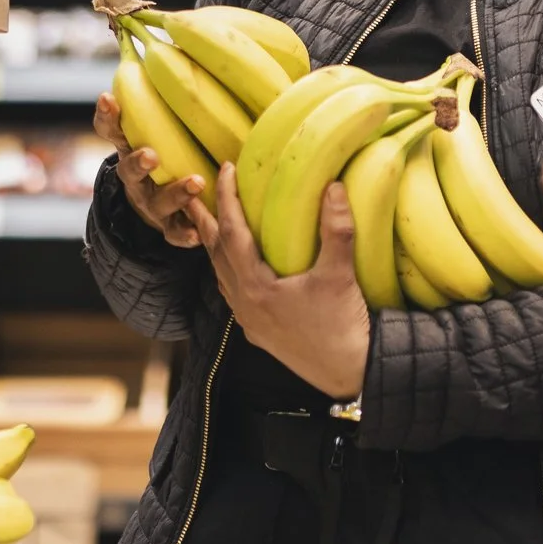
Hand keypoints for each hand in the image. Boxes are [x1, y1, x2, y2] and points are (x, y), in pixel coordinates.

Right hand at [93, 92, 205, 247]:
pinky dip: (186, 234)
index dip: (107, 116)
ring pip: (157, 201)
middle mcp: (136, 177)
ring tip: (195, 182)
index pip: (112, 131)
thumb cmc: (167, 150)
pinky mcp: (170, 227)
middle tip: (150, 153)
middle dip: (138, 161)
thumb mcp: (159, 123)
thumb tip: (180, 35)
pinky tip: (199, 234)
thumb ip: (166, 90)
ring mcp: (151, 204)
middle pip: (130, 170)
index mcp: (131, 147)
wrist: (158, 209)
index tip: (108, 97)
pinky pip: (176, 234)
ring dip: (175, 193)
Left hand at [189, 164, 370, 399]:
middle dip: (204, 221)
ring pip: (221, 275)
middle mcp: (244, 304)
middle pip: (215, 254)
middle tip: (191, 193)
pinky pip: (233, 293)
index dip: (226, 199)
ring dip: (214, 246)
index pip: (232, 233)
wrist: (351, 373)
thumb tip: (332, 186)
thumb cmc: (343, 325)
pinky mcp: (259, 332)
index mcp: (256, 288)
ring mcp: (249, 321)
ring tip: (209, 223)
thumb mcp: (340, 274)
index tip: (225, 170)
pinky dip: (228, 270)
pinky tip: (235, 266)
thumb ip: (336, 229)